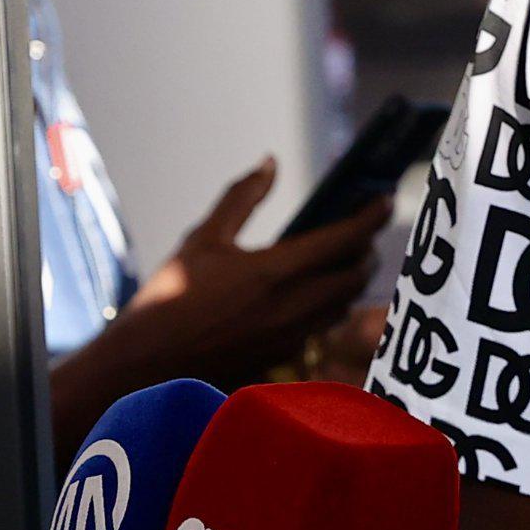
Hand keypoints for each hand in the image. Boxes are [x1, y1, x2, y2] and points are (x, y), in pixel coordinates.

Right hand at [103, 160, 393, 388]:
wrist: (143, 366)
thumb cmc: (166, 299)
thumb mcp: (201, 240)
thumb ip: (241, 199)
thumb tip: (269, 163)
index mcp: (274, 271)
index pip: (344, 240)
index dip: (371, 219)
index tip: (385, 201)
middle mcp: (292, 307)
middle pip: (355, 277)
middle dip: (366, 252)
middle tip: (363, 234)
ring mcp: (291, 339)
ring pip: (343, 306)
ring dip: (351, 282)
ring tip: (342, 262)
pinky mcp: (282, 360)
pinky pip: (322, 329)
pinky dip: (328, 307)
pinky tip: (311, 297)